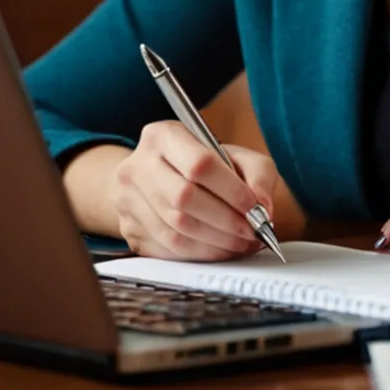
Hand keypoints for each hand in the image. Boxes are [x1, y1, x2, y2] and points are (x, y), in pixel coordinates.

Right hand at [111, 121, 278, 261]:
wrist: (160, 176)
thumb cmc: (205, 165)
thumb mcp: (237, 156)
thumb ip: (257, 175)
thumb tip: (262, 206)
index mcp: (163, 135)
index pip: (199, 163)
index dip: (231, 190)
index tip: (255, 207)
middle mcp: (137, 165)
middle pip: (184, 198)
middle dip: (226, 221)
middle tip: (252, 232)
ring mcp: (127, 199)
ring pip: (175, 229)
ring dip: (216, 242)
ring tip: (242, 243)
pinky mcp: (129, 229)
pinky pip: (168, 250)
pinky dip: (201, 254)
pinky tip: (221, 249)